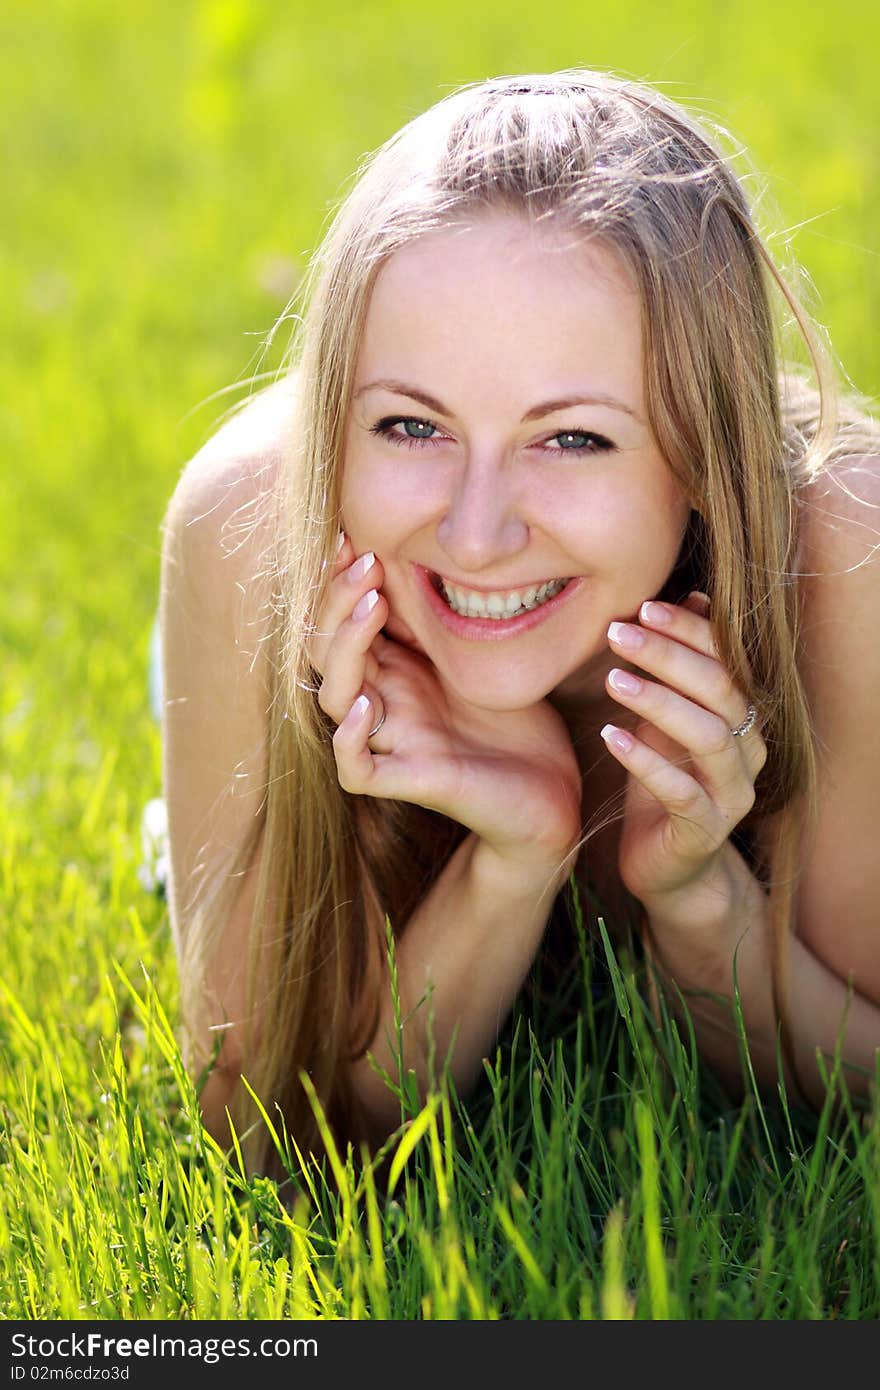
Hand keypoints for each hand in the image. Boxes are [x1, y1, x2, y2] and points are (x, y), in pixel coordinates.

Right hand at [309, 536, 582, 884]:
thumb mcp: (483, 651)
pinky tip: (368, 704)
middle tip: (367, 561)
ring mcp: (394, 742)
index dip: (337, 581)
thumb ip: (447, 613)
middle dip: (337, 601)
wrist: (550, 790)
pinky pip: (356, 770)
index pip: (341, 621)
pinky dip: (351, 739)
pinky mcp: (413, 781)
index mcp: (394, 669)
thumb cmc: (516, 720)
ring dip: (344, 647)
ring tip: (373, 605)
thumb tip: (430, 544)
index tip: (351, 537)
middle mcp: (384, 701)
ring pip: (334, 697)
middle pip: (325, 650)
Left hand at [600, 593, 767, 912]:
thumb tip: (695, 597)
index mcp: (743, 717)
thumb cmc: (665, 783)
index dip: (689, 631)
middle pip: (720, 690)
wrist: (670, 868)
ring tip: (612, 679)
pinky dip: (645, 760)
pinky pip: (681, 790)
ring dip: (659, 702)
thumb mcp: (668, 719)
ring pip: (708, 736)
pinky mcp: (705, 830)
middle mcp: (749, 751)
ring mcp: (732, 793)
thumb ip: (681, 669)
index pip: (726, 659)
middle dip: (669, 656)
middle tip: (618, 633)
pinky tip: (610, 736)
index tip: (642, 607)